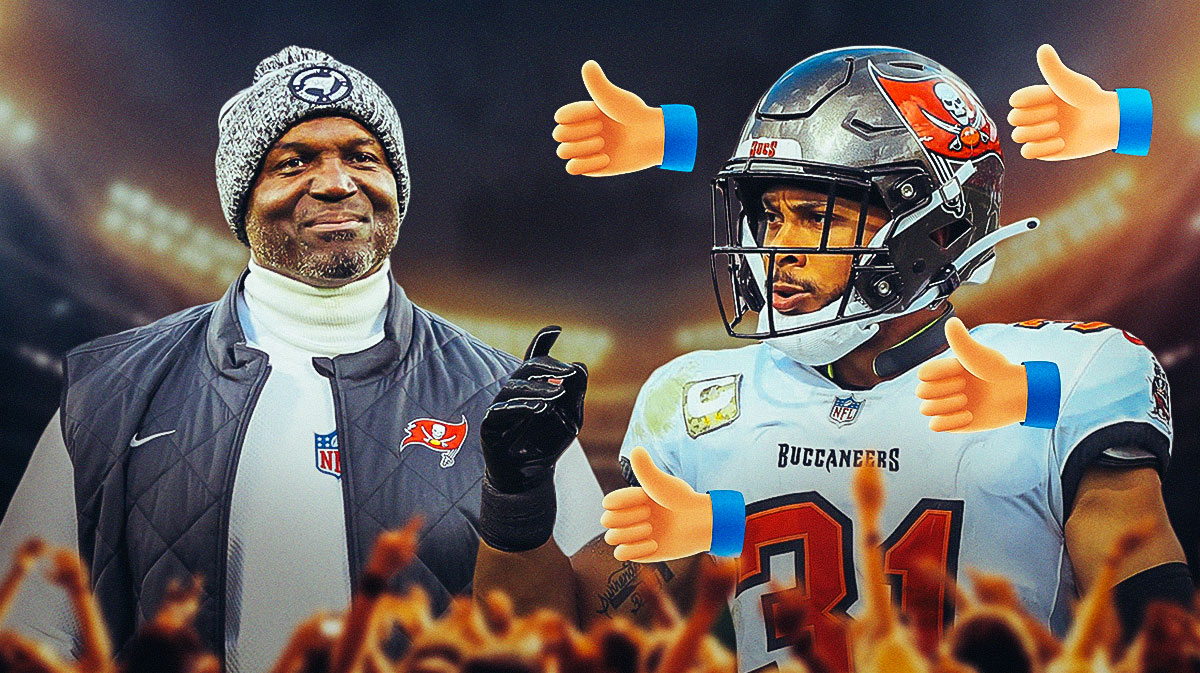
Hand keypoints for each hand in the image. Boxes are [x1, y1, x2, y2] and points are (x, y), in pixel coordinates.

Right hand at [480, 326, 587, 492]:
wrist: (531, 475)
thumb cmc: (548, 443)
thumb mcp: (571, 418)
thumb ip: (576, 393)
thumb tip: (580, 366)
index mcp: (533, 386)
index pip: (535, 358)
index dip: (542, 341)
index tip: (557, 329)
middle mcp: (515, 392)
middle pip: (527, 368)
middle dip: (548, 366)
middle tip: (569, 372)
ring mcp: (500, 407)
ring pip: (515, 387)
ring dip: (539, 388)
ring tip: (559, 392)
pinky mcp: (490, 425)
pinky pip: (503, 411)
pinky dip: (523, 407)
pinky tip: (541, 407)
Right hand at [553, 60, 664, 175]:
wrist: (653, 138)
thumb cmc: (635, 114)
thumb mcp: (614, 98)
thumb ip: (598, 84)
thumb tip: (588, 64)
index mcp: (583, 114)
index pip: (560, 116)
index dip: (576, 116)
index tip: (597, 112)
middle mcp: (582, 131)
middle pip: (558, 135)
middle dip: (579, 132)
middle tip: (602, 129)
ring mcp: (586, 150)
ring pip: (562, 152)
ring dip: (582, 148)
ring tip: (603, 144)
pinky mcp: (592, 167)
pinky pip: (572, 169)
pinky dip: (587, 164)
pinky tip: (607, 159)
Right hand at [600, 446, 711, 561]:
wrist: (702, 523)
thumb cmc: (684, 500)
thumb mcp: (663, 484)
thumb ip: (646, 469)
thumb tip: (636, 449)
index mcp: (631, 500)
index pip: (608, 502)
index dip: (624, 501)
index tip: (645, 497)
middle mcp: (630, 517)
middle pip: (606, 521)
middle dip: (628, 518)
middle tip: (650, 514)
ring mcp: (634, 535)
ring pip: (610, 538)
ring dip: (631, 534)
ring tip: (652, 529)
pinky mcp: (640, 552)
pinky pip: (620, 554)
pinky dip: (635, 550)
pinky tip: (655, 544)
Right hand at [916, 317, 1027, 432]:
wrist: (1018, 394)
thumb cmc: (1000, 371)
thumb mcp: (979, 354)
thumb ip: (961, 340)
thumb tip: (951, 322)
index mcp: (945, 370)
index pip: (922, 373)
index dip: (939, 373)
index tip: (960, 370)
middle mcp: (944, 387)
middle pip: (921, 392)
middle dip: (944, 390)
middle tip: (966, 387)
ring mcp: (948, 406)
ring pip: (926, 409)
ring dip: (947, 406)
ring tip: (967, 401)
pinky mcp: (954, 423)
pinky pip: (935, 426)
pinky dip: (951, 422)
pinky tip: (969, 415)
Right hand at [1008, 44, 1119, 160]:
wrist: (1109, 122)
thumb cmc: (1091, 98)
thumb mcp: (1069, 82)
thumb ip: (1053, 68)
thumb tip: (1043, 48)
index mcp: (1038, 98)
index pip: (1015, 100)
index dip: (1031, 100)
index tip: (1052, 96)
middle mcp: (1035, 115)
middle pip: (1014, 119)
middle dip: (1037, 116)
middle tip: (1058, 114)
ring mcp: (1039, 134)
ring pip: (1018, 136)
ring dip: (1040, 132)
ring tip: (1059, 128)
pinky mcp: (1044, 151)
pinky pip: (1027, 153)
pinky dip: (1043, 148)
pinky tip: (1062, 143)